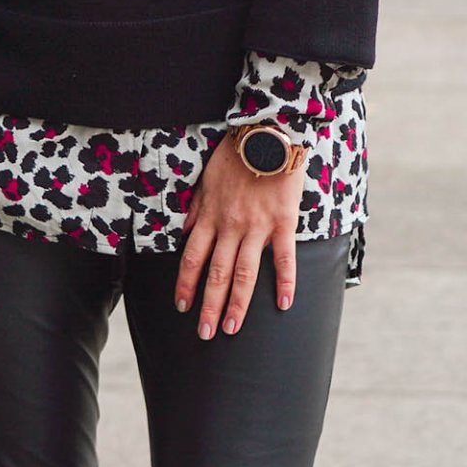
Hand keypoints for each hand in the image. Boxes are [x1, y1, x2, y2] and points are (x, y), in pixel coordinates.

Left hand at [174, 131, 303, 339]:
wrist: (267, 133)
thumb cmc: (235, 154)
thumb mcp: (206, 178)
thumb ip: (196, 208)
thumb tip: (185, 231)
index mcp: (211, 216)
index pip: (193, 258)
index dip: (186, 284)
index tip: (182, 306)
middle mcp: (231, 226)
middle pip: (217, 274)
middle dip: (209, 306)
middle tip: (204, 333)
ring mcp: (257, 227)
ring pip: (245, 273)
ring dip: (237, 304)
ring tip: (231, 328)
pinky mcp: (283, 222)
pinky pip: (284, 258)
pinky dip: (285, 282)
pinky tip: (283, 304)